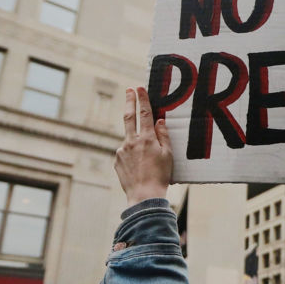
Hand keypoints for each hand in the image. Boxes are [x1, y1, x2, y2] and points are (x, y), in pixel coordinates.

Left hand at [115, 87, 172, 205]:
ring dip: (136, 142)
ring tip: (146, 160)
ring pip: (129, 139)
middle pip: (129, 117)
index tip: (139, 88)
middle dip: (129, 102)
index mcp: (146, 139)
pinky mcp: (116, 160)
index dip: (142, 99)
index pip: (144, 114)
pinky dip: (132, 156)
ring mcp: (121, 150)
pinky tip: (140, 168)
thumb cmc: (160, 176)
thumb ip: (163, 136)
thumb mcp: (168, 155)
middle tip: (129, 90)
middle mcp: (131, 141)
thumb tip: (159, 121)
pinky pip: (125, 152)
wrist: (144, 196)